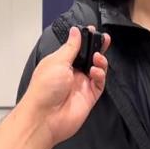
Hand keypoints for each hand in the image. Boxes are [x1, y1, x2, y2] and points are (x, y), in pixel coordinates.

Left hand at [22, 26, 109, 146]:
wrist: (44, 118)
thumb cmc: (44, 88)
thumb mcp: (57, 61)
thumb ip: (71, 47)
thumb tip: (75, 31)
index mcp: (60, 62)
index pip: (76, 47)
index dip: (85, 39)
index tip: (93, 30)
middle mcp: (71, 72)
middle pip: (89, 57)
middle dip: (97, 48)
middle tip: (105, 39)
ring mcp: (81, 84)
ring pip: (97, 69)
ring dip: (100, 61)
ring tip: (98, 58)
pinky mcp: (89, 96)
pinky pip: (99, 83)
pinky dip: (100, 75)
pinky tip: (95, 72)